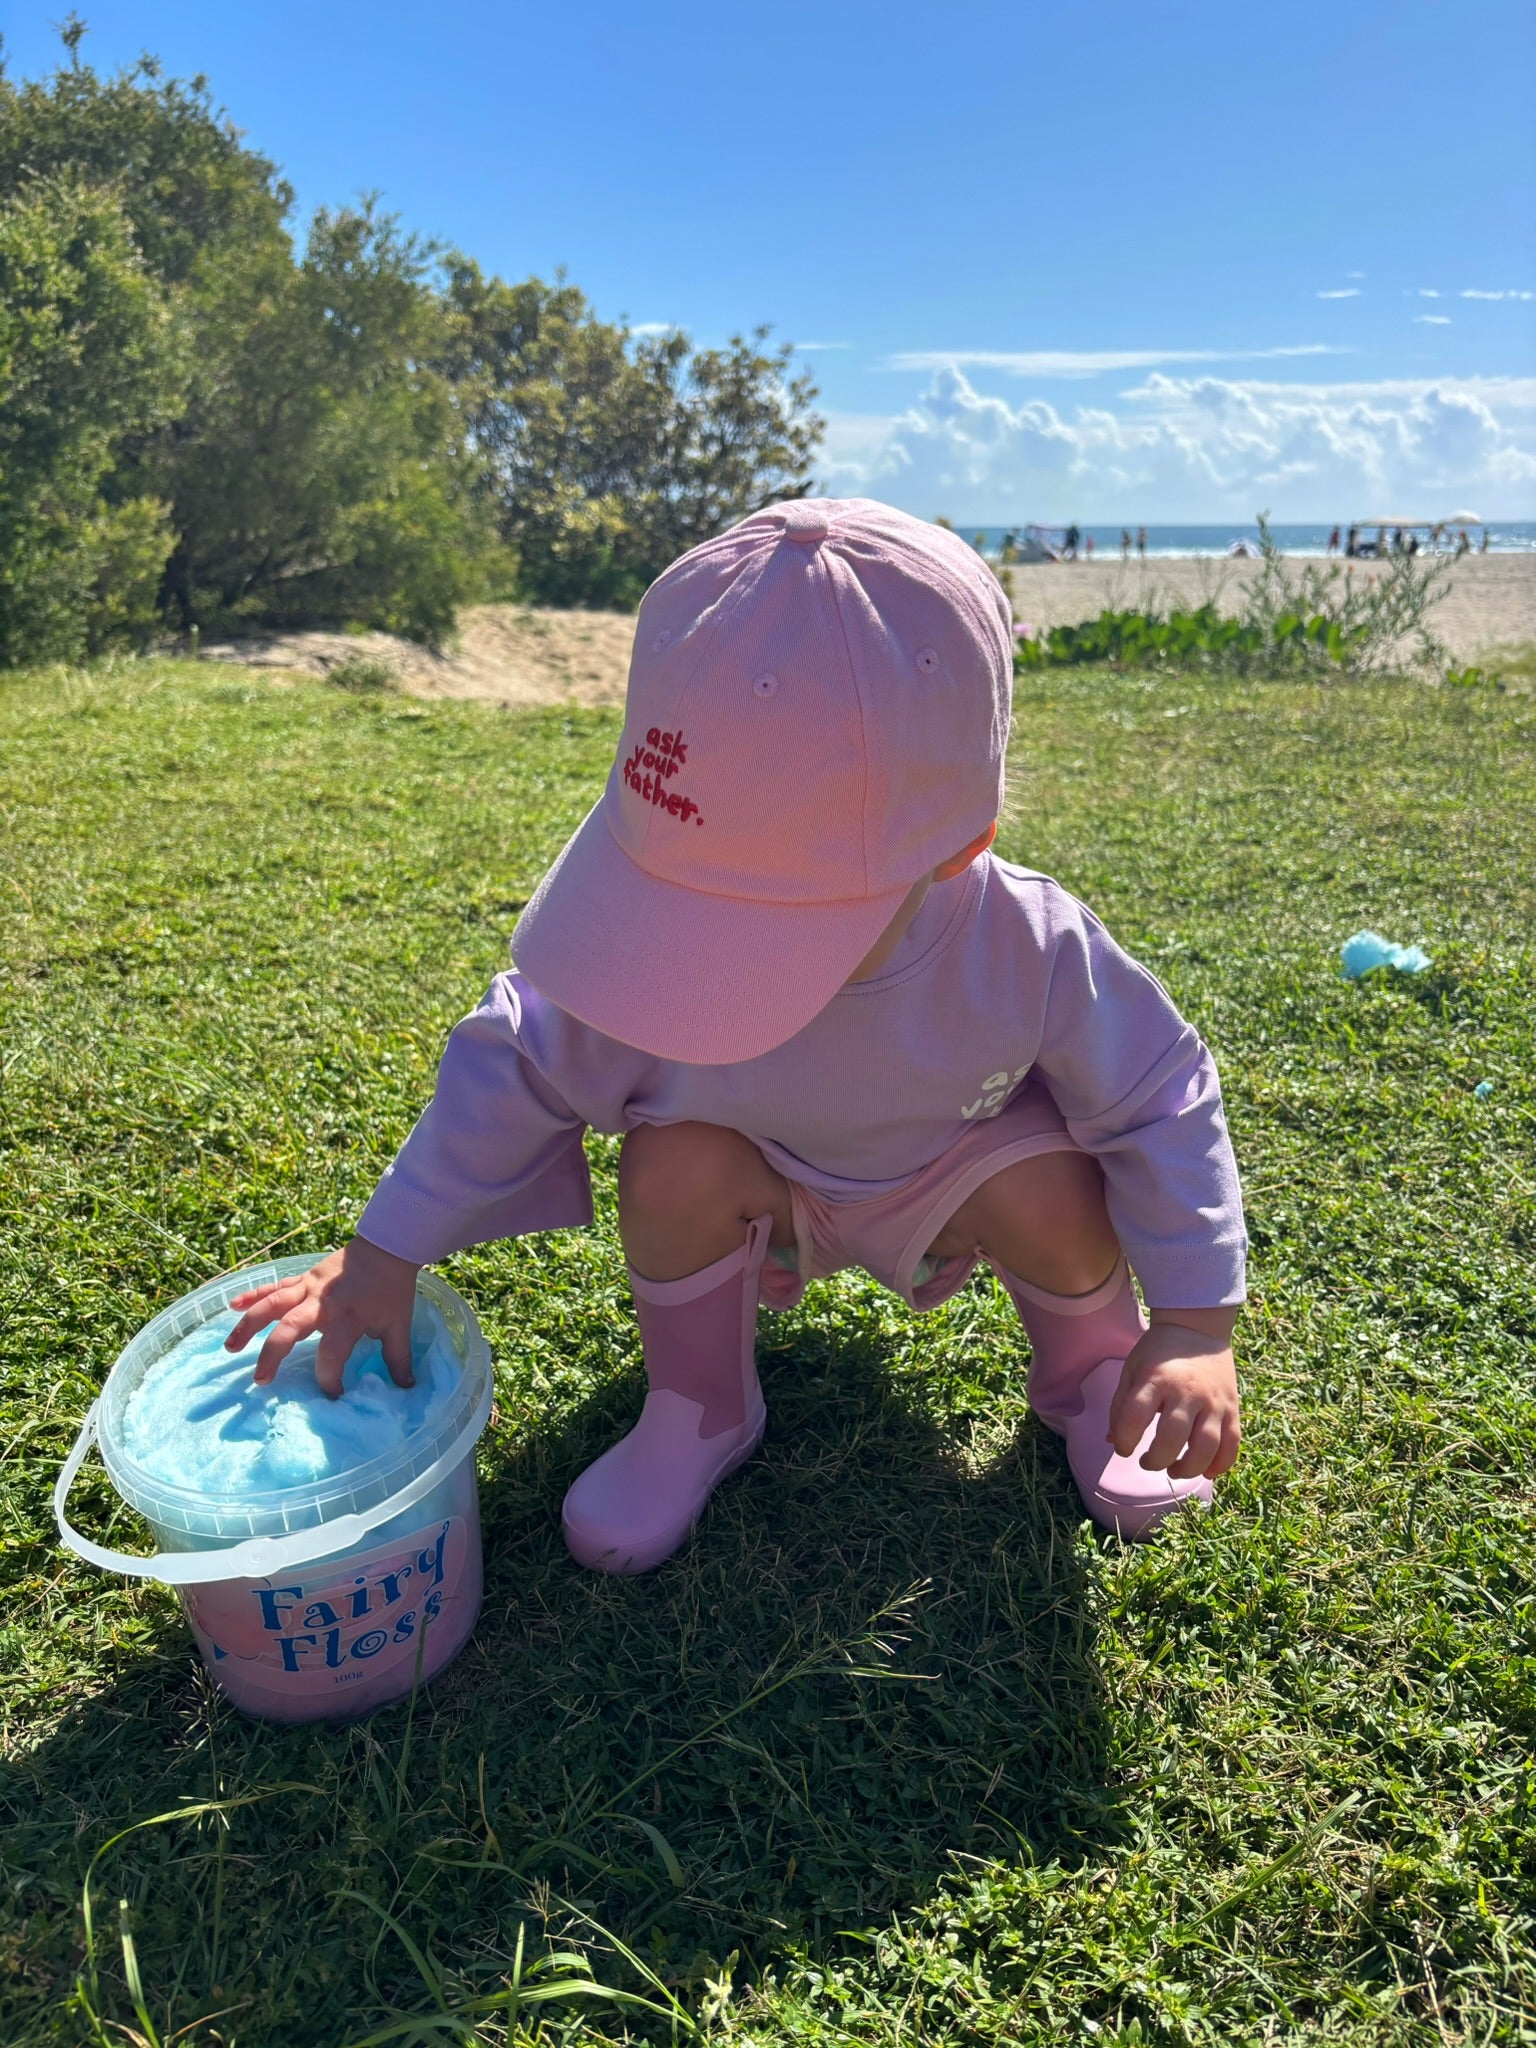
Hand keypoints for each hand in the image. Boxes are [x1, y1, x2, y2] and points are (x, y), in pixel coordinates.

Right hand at [224, 1235, 421, 1397]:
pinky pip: (274, 1287)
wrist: (387, 1248)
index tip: (334, 1396)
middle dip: (272, 1354)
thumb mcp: (398, 1325)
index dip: (330, 1377)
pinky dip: (252, 1294)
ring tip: (230, 1348)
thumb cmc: (392, 1289)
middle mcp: (323, 1303)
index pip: (332, 1352)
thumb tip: (406, 1387)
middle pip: (290, 1327)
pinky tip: (231, 1305)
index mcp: (348, 1317)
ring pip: (272, 1305)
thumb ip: (398, 1358)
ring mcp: (309, 1288)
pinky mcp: (303, 1278)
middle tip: (261, 1380)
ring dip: (249, 1325)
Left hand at [1108, 1310, 1240, 1479]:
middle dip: (1156, 1460)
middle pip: (1173, 1437)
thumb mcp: (1133, 1368)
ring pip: (1206, 1446)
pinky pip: (1232, 1443)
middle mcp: (1187, 1391)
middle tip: (1147, 1462)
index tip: (1124, 1448)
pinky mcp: (1232, 1408)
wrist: (1198, 1327)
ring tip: (1173, 1470)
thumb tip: (1113, 1440)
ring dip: (1188, 1468)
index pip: (1136, 1417)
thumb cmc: (1159, 1351)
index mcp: (1156, 1378)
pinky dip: (1220, 1463)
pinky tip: (1205, 1471)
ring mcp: (1214, 1401)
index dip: (1125, 1440)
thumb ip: (1121, 1405)